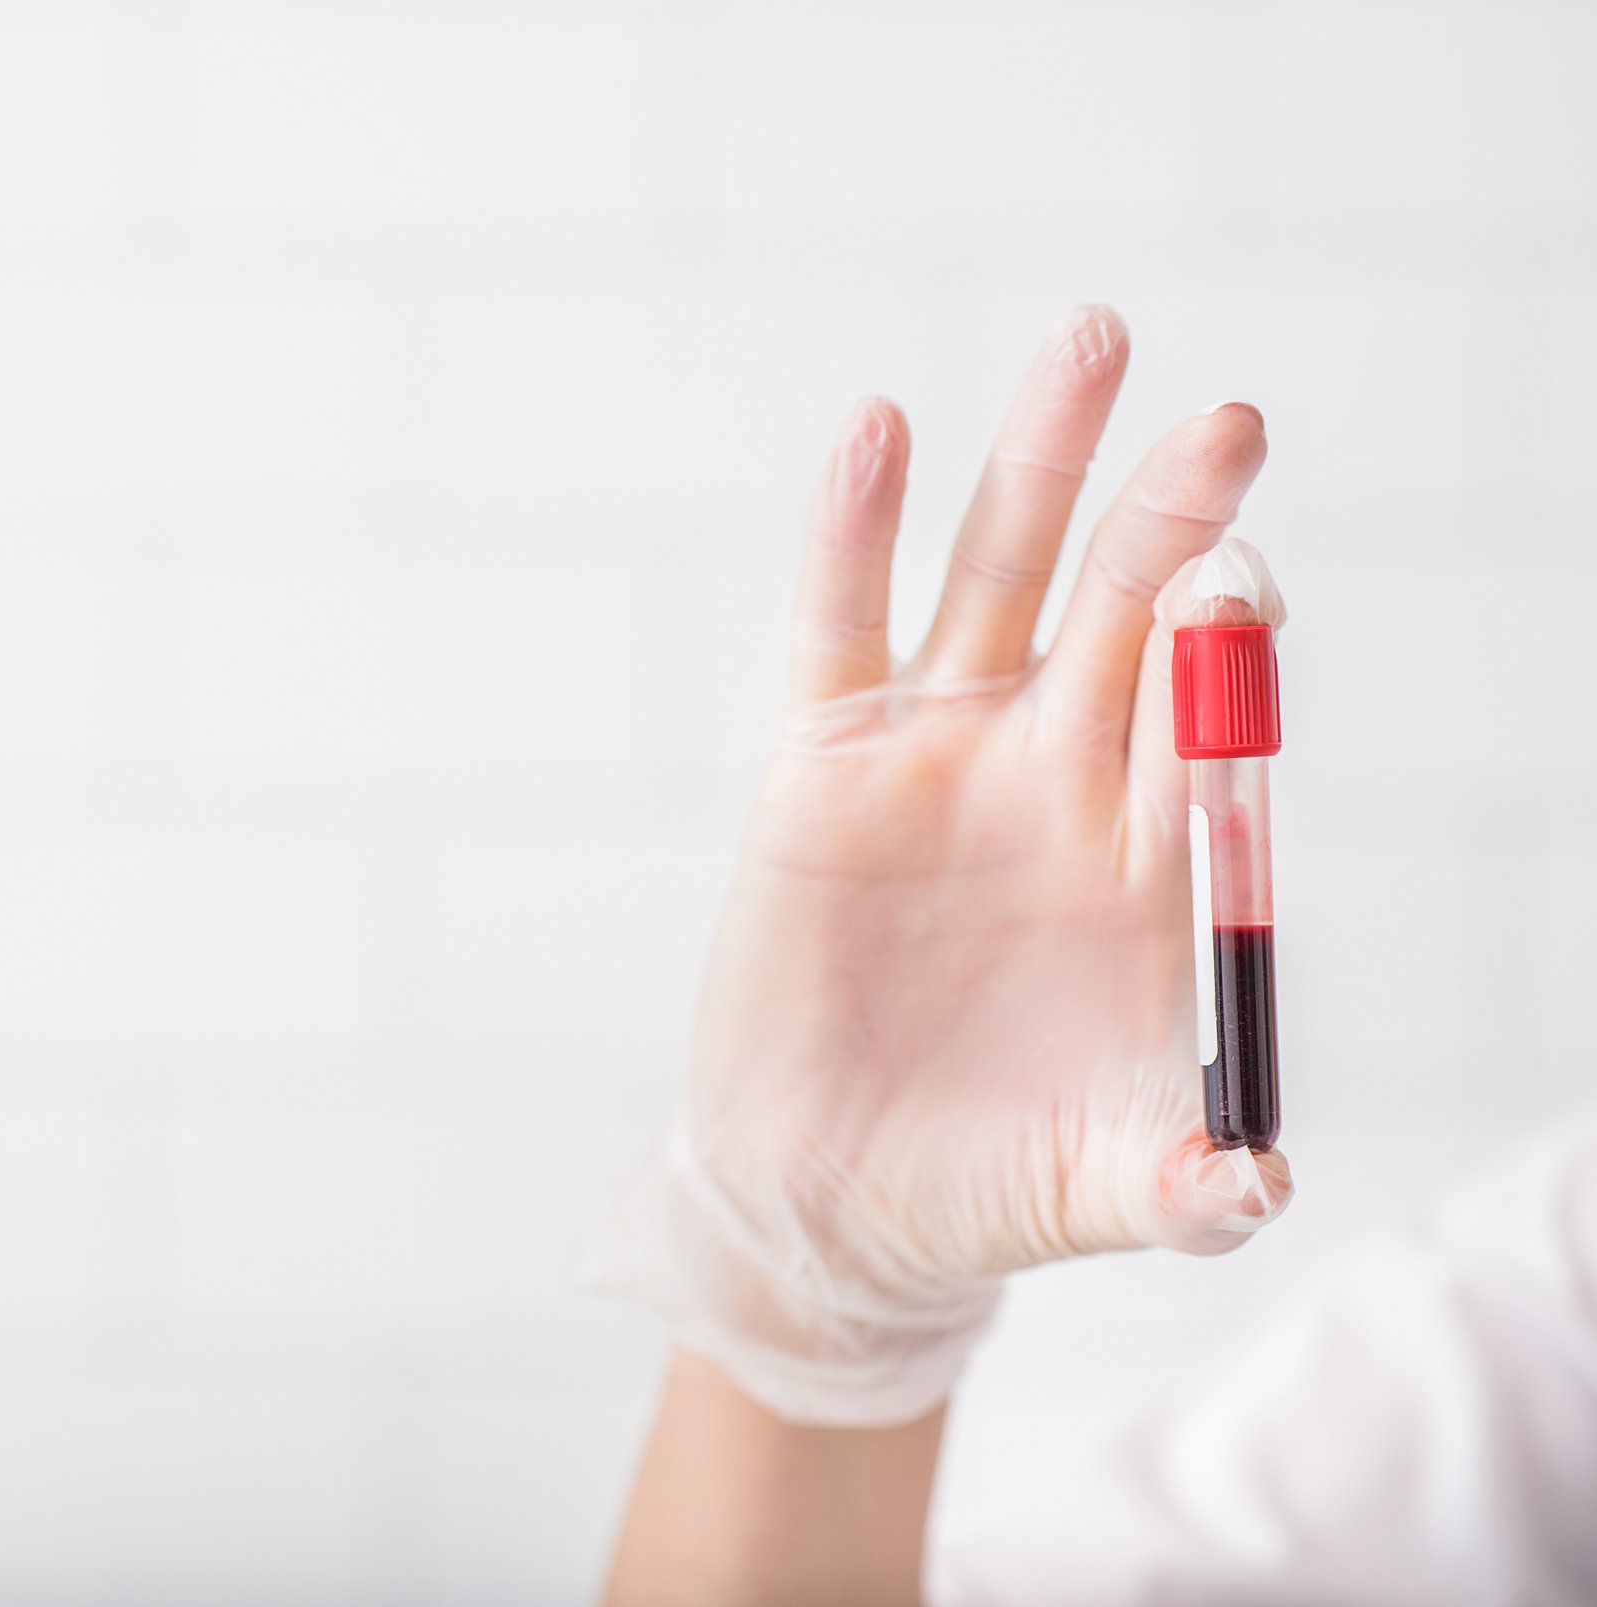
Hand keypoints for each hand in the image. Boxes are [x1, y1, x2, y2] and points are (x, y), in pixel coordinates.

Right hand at [592, 307, 1293, 1427]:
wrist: (838, 1203)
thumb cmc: (990, 1184)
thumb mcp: (1104, 1189)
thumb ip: (1186, 1182)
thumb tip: (1261, 1185)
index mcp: (1150, 859)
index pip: (1211, 717)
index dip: (1228, 652)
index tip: (1240, 590)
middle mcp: (1054, 779)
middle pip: (1125, 611)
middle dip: (1174, 518)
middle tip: (1229, 424)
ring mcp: (940, 756)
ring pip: (1000, 578)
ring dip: (1043, 463)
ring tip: (1091, 342)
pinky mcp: (825, 763)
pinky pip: (840, 626)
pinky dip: (854, 530)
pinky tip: (878, 431)